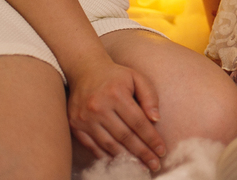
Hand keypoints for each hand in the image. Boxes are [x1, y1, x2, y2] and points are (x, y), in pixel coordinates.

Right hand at [66, 57, 165, 171]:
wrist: (85, 70)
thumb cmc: (116, 75)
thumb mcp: (136, 78)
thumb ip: (149, 96)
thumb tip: (156, 120)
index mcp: (116, 94)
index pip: (138, 122)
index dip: (151, 139)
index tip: (162, 151)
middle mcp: (98, 107)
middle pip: (125, 136)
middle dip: (142, 153)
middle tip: (154, 165)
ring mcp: (84, 118)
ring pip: (109, 144)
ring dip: (126, 158)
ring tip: (140, 166)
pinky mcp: (74, 125)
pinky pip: (92, 146)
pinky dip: (106, 156)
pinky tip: (119, 161)